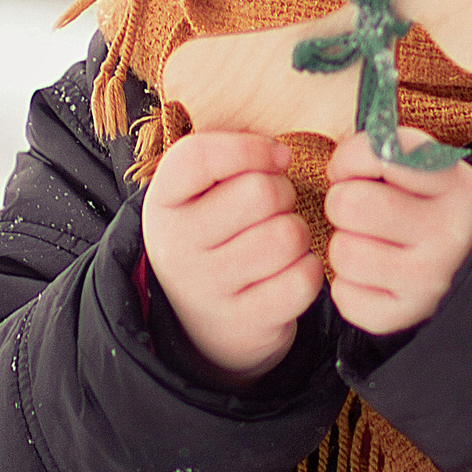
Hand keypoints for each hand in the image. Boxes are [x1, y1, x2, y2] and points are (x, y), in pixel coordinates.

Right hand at [142, 131, 323, 383]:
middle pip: (260, 192)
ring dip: (297, 232)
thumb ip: (232, 158)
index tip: (278, 156)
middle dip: (283, 192)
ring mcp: (208, 291)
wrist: (197, 321)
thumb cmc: (214, 234)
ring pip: (287, 236)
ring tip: (280, 239)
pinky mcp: (243, 324)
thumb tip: (281, 155)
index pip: (198, 157)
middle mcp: (176, 248)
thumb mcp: (200, 193)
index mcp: (163, 203)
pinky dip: (307, 269)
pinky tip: (289, 271)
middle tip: (275, 207)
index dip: (250, 147)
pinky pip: (302, 279)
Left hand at [324, 129, 471, 335]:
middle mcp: (449, 233)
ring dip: (347, 244)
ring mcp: (429, 280)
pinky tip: (376, 276)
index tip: (352, 170)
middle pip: (350, 204)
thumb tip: (339, 167)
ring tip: (373, 243)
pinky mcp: (408, 315)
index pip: (381, 154)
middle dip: (344, 201)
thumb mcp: (440, 170)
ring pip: (342, 251)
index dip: (351, 158)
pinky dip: (350, 286)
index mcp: (458, 184)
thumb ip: (393, 152)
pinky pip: (345, 296)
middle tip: (361, 210)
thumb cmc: (446, 209)